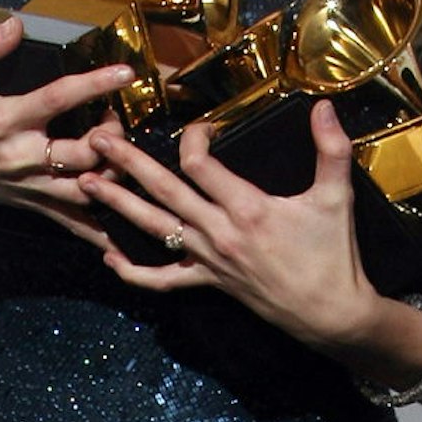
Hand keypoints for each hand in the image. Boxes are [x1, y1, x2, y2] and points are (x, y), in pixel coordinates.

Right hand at [0, 16, 135, 239]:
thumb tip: (14, 23)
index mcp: (6, 119)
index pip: (58, 99)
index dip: (94, 85)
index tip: (126, 73)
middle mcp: (22, 156)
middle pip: (82, 154)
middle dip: (111, 136)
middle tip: (115, 116)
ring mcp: (30, 185)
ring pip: (85, 193)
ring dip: (113, 175)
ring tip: (119, 151)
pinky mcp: (32, 202)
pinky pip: (72, 220)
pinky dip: (101, 227)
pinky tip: (127, 222)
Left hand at [79, 99, 382, 349]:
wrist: (332, 315)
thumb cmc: (333, 255)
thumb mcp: (337, 197)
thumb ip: (331, 149)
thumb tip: (324, 106)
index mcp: (247, 208)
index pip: (201, 165)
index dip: (193, 138)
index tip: (198, 124)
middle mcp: (219, 232)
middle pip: (164, 192)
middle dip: (128, 164)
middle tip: (96, 141)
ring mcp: (208, 260)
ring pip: (155, 229)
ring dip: (118, 206)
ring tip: (85, 185)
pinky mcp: (208, 282)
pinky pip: (164, 279)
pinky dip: (134, 272)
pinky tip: (109, 258)